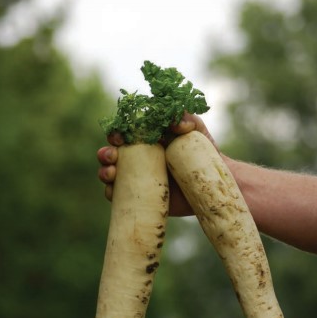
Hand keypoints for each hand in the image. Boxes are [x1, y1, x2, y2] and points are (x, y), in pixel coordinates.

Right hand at [97, 113, 217, 216]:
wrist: (212, 184)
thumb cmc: (203, 153)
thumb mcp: (198, 132)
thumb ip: (189, 119)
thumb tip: (176, 123)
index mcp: (145, 139)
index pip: (123, 132)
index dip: (116, 133)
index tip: (119, 137)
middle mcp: (136, 158)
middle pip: (110, 153)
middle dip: (105, 153)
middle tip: (112, 156)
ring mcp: (136, 178)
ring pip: (109, 174)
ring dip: (104, 171)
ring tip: (111, 173)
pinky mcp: (138, 197)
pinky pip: (117, 196)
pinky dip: (110, 193)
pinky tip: (113, 191)